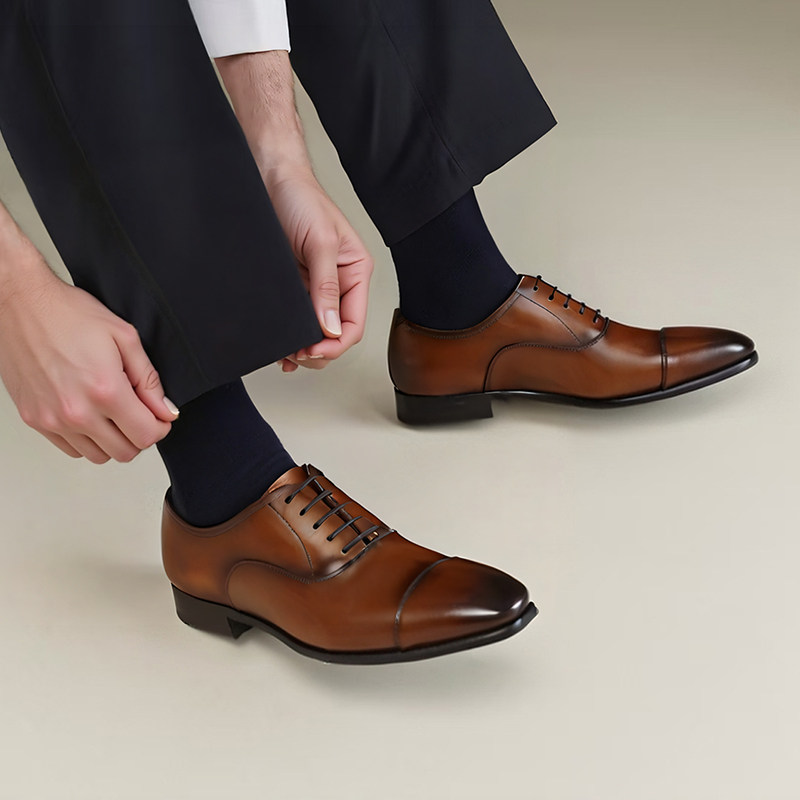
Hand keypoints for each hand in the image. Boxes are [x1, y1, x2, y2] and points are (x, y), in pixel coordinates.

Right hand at [0, 265, 178, 462]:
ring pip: (98, 456)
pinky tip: (90, 414)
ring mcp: (53, 419)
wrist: (20, 305)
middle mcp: (77, 412)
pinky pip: (71, 449)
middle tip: (138, 413)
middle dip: (139, 435)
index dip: (160, 427)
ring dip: (113, 440)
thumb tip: (165, 411)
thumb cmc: (69, 314)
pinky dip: (86, 440)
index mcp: (105, 390)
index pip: (146, 436)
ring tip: (112, 412)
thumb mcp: (124, 337)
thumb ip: (149, 380)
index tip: (158, 416)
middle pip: (125, 452)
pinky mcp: (35, 420)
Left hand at [262, 167, 373, 372]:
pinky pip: (296, 320)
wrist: (270, 178)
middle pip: (336, 333)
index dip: (336, 344)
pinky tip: (283, 348)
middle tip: (298, 355)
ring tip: (288, 355)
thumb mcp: (321, 243)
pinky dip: (290, 337)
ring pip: (316, 332)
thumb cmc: (302, 199)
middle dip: (320, 350)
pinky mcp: (293, 286)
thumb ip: (326, 288)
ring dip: (304, 349)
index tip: (314, 351)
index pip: (354, 323)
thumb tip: (331, 327)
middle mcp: (339, 284)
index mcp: (356, 273)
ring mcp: (315, 288)